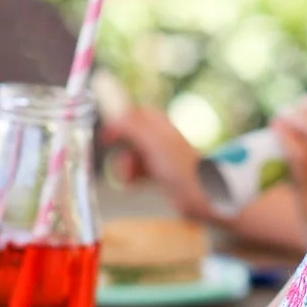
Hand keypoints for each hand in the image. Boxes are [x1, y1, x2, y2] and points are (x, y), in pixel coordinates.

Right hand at [97, 97, 215, 221]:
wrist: (200, 194)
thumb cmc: (180, 166)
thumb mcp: (152, 142)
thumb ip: (131, 125)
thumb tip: (113, 113)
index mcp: (159, 125)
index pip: (135, 113)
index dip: (119, 121)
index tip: (107, 133)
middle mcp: (159, 138)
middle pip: (130, 136)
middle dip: (121, 149)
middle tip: (118, 161)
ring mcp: (160, 157)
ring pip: (133, 156)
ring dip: (125, 166)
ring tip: (126, 178)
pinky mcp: (160, 175)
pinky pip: (138, 171)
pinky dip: (132, 177)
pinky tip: (132, 184)